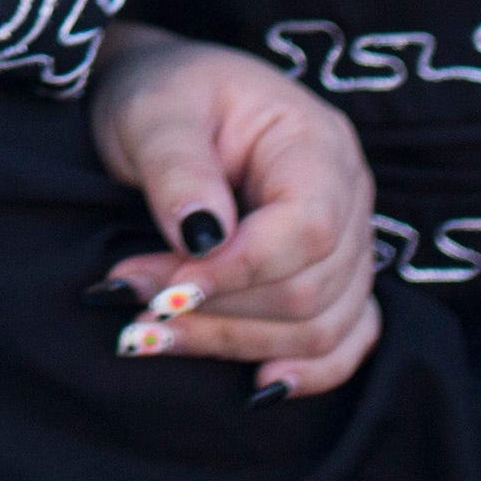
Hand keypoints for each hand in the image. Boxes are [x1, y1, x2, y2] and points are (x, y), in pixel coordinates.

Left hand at [85, 27, 380, 397]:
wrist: (164, 96)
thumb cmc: (160, 92)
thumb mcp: (151, 111)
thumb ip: (177, 169)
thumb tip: (203, 239)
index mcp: (315, 141)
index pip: (307, 229)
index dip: (237, 272)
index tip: (159, 288)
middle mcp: (348, 192)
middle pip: (312, 288)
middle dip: (218, 309)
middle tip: (131, 303)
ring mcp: (349, 239)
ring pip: (322, 325)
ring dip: (235, 343)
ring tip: (150, 334)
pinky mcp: (331, 275)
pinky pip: (345, 339)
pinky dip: (308, 371)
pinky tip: (257, 388)